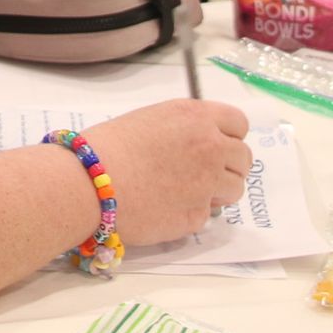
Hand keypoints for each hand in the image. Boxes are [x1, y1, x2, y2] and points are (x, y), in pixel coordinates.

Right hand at [77, 100, 250, 246]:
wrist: (88, 183)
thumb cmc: (107, 146)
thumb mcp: (149, 120)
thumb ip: (183, 129)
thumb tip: (196, 144)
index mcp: (196, 117)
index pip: (238, 123)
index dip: (229, 134)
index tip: (218, 143)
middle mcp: (210, 147)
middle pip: (244, 157)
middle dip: (229, 165)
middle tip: (205, 172)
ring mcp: (208, 183)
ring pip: (235, 189)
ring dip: (217, 191)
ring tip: (184, 190)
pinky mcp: (198, 216)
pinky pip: (206, 214)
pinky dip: (191, 212)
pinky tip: (165, 206)